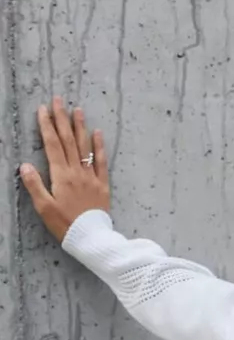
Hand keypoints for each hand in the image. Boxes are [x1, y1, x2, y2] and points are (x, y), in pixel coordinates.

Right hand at [18, 96, 109, 243]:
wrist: (92, 239)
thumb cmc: (65, 225)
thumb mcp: (44, 208)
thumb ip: (34, 185)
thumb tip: (24, 165)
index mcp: (61, 176)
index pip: (52, 145)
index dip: (47, 126)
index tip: (43, 109)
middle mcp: (76, 172)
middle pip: (68, 140)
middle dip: (61, 119)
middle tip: (59, 100)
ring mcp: (91, 177)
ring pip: (84, 147)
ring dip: (80, 127)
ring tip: (77, 109)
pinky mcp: (102, 185)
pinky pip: (101, 161)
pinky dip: (99, 146)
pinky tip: (98, 133)